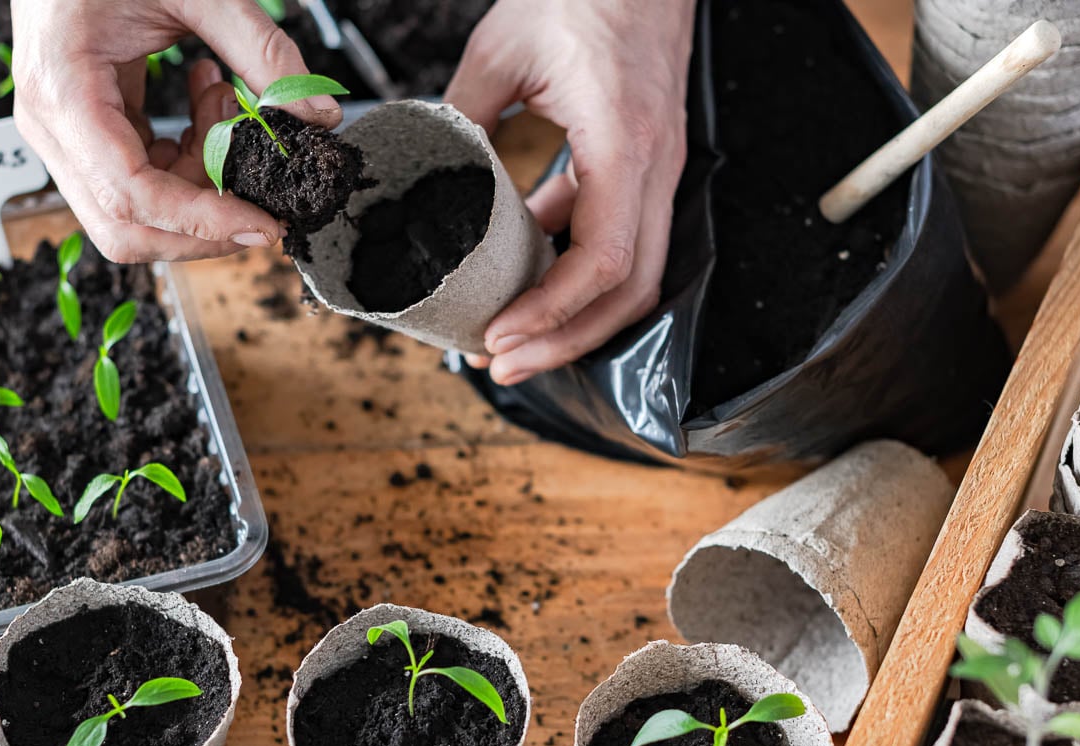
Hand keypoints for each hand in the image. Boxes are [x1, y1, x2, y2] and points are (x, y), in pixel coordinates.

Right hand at [11, 0, 343, 262]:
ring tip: (223, 104)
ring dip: (199, 181)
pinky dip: (187, 160)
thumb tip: (317, 112)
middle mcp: (52, 125)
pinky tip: (205, 105)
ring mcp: (64, 135)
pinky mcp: (85, 135)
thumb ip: (259, 48)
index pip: (130, 195)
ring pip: (135, 214)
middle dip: (202, 226)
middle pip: (125, 228)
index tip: (263, 224)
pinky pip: (140, 181)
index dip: (202, 222)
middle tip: (260, 194)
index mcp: (64, 91)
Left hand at [445, 0, 693, 384]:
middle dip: (566, 340)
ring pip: (635, 277)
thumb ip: (463, 115)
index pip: (605, 261)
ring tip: (512, 341)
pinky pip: (619, 238)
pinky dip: (574, 271)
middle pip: (631, 291)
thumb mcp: (503, 49)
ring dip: (575, 318)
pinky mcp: (644, 167)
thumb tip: (423, 172)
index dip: (553, 312)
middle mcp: (654, 168)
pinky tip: (524, 277)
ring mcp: (657, 171)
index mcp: (624, 143)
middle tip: (502, 364)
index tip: (501, 335)